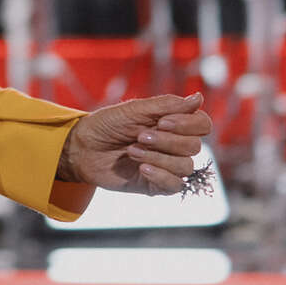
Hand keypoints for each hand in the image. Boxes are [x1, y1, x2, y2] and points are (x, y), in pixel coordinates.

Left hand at [57, 92, 211, 194]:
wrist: (83, 147)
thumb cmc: (108, 124)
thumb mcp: (135, 109)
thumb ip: (167, 105)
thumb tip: (199, 98)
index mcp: (173, 123)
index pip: (202, 124)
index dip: (187, 124)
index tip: (162, 122)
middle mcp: (174, 145)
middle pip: (195, 146)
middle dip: (166, 141)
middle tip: (139, 136)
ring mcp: (167, 165)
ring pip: (185, 166)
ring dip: (158, 157)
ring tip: (132, 151)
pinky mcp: (156, 184)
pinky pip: (175, 185)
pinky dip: (160, 175)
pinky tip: (141, 168)